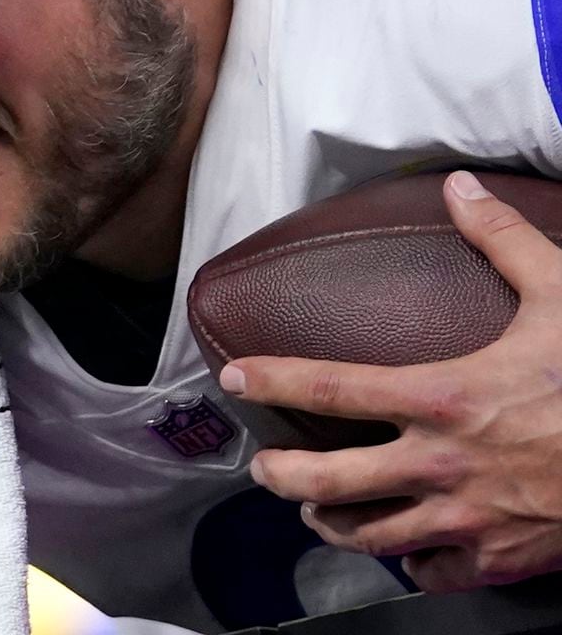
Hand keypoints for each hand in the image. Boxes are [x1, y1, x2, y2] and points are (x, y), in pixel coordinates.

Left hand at [221, 171, 561, 591]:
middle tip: (262, 465)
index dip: (273, 380)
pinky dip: (409, 562)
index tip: (232, 376)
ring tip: (311, 506)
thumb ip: (501, 240)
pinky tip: (401, 548)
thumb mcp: (560, 293)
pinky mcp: (502, 560)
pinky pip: (435, 573)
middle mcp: (440, 465)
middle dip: (284, 475)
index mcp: (442, 396)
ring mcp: (469, 521)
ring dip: (332, 520)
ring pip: (372, 535)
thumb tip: (458, 187)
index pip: (332, 387)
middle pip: (331, 480)